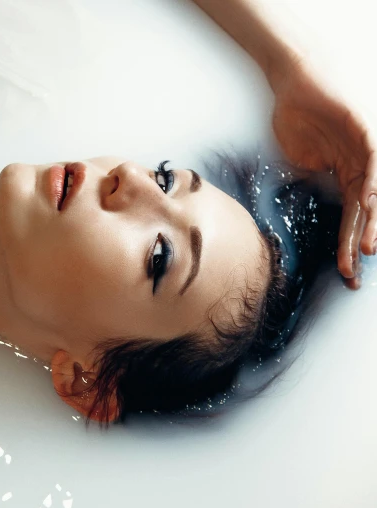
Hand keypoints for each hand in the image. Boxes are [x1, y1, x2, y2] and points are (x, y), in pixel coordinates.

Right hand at [270, 58, 376, 287]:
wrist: (294, 80)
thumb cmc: (295, 115)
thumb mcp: (299, 160)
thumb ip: (308, 184)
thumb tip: (303, 209)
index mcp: (346, 175)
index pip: (351, 217)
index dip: (347, 244)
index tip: (345, 272)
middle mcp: (362, 166)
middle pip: (366, 211)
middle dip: (362, 241)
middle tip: (358, 270)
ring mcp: (365, 148)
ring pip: (375, 191)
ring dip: (373, 221)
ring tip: (368, 248)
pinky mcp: (365, 129)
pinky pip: (373, 161)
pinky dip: (373, 184)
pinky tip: (369, 204)